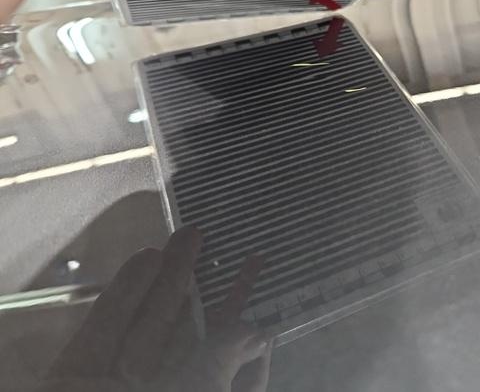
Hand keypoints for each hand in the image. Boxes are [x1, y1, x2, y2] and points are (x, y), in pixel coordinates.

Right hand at [35, 227, 272, 391]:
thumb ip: (227, 362)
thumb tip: (259, 332)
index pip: (237, 374)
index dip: (250, 336)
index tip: (265, 300)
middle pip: (194, 340)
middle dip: (210, 295)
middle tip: (224, 253)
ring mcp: (119, 389)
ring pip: (150, 327)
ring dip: (169, 282)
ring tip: (189, 240)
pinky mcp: (77, 379)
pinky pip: (106, 329)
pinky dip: (125, 294)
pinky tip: (146, 260)